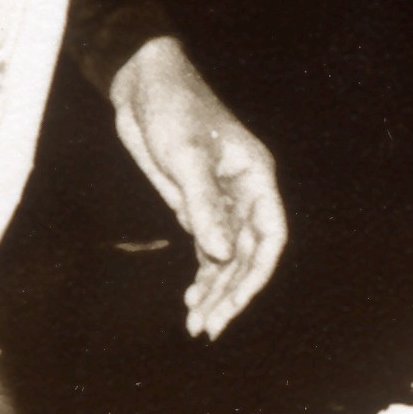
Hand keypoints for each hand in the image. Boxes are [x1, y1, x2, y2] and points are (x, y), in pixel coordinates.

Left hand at [108, 36, 287, 338]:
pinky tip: (191, 299)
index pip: (269, 236)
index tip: (231, 305)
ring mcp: (219, 201)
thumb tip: (222, 255)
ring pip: (228, 258)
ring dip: (216, 290)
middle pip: (249, 255)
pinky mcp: (195, 204)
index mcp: (255, 177)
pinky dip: (203, 275)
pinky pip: (208, 249)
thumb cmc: (173, 110)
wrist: (143, 86)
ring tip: (197, 323)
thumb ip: (203, 205)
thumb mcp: (186, 156)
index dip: (255, 275)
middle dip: (231, 293)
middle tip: (207, 327)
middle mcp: (243, 193)